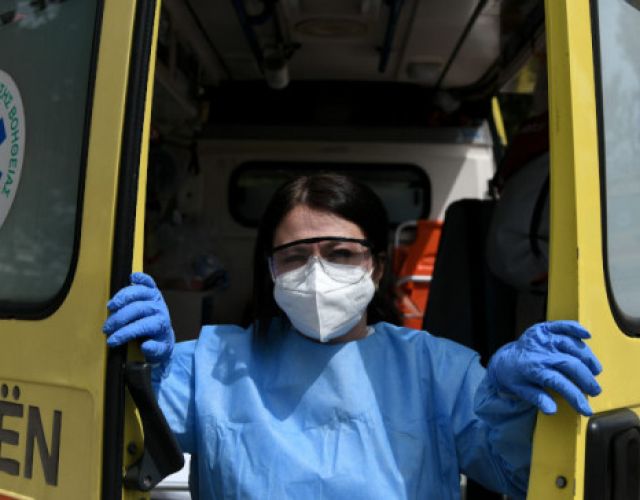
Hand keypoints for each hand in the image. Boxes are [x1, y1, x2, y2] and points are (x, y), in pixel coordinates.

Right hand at [102, 272, 174, 362]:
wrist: (163, 334)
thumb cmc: (158, 343)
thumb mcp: (159, 352)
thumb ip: (154, 350)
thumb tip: (146, 346)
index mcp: (161, 324)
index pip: (141, 326)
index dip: (125, 333)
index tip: (111, 340)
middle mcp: (159, 309)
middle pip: (138, 309)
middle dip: (119, 318)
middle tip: (106, 328)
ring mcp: (156, 298)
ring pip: (139, 292)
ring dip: (123, 297)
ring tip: (110, 307)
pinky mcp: (153, 291)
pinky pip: (149, 282)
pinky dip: (141, 278)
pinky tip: (133, 277)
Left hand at [487, 320, 602, 415]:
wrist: (505, 360)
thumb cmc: (516, 378)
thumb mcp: (522, 391)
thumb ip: (537, 399)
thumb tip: (552, 410)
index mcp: (532, 369)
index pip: (558, 382)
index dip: (575, 396)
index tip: (587, 410)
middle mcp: (539, 352)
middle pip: (569, 364)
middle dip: (586, 379)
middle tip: (595, 391)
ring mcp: (542, 339)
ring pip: (570, 345)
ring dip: (587, 358)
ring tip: (596, 371)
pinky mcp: (544, 329)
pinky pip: (561, 326)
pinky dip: (575, 328)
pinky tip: (587, 335)